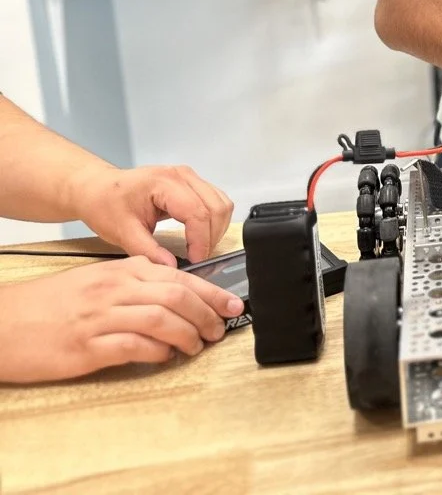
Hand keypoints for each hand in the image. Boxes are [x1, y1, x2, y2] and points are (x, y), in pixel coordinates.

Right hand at [0, 256, 243, 383]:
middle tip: (220, 329)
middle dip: (208, 314)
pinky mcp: (88, 347)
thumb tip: (178, 297)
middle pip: (178, 297)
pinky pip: (136, 347)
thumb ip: (137, 284)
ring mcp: (101, 317)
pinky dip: (159, 353)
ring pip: (163, 320)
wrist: (3, 322)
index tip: (233, 304)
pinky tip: (165, 356)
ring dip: (189, 335)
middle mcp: (115, 289)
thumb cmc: (51, 305)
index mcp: (121, 270)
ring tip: (198, 345)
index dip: (212, 293)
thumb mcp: (98, 281)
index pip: (180, 277)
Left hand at [72, 165, 232, 266]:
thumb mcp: (122, 232)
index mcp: (164, 183)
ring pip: (222, 203)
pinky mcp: (192, 183)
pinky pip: (216, 201)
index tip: (196, 261)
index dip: (201, 240)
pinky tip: (201, 235)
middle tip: (198, 258)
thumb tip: (172, 268)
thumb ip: (149, 251)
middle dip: (211, 236)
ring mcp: (190, 177)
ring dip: (216, 229)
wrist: (97, 188)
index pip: (197, 213)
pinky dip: (214, 221)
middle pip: (217, 207)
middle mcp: (183, 175)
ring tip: (200, 248)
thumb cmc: (106, 205)